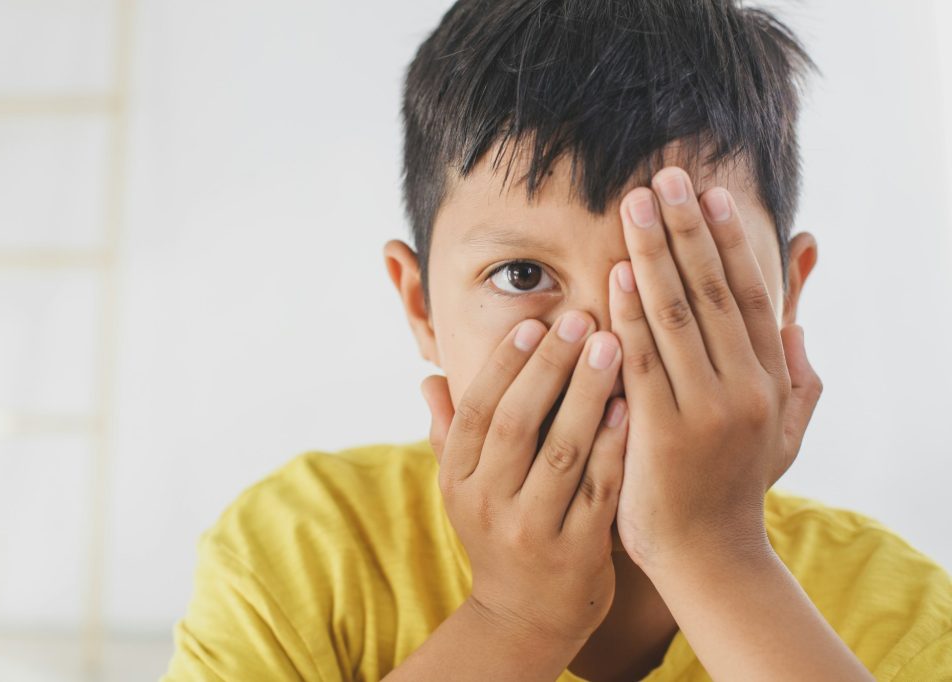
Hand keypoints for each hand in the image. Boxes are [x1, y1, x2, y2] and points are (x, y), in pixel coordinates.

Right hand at [420, 310, 628, 650]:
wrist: (524, 617)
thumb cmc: (497, 534)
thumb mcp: (462, 489)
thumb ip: (449, 433)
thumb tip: (427, 379)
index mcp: (458, 480)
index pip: (477, 411)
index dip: (504, 365)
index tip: (534, 322)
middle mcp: (487, 503)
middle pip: (516, 423)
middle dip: (549, 367)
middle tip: (580, 318)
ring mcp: (531, 530)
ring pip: (560, 452)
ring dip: (586, 395)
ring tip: (611, 345)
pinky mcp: (575, 553)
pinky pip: (597, 490)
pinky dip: (612, 446)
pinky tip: (630, 406)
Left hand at [608, 166, 822, 571]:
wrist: (709, 558)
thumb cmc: (736, 490)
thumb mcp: (784, 436)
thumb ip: (799, 382)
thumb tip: (800, 331)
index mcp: (770, 381)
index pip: (749, 296)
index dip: (728, 241)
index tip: (708, 196)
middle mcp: (745, 387)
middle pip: (714, 291)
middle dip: (687, 230)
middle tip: (665, 177)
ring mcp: (705, 409)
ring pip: (678, 315)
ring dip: (655, 254)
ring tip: (636, 204)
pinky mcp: (662, 431)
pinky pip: (643, 360)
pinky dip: (630, 312)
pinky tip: (617, 272)